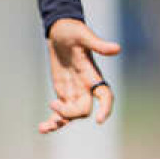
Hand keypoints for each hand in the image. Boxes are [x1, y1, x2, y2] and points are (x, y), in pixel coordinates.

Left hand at [38, 17, 120, 133]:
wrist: (61, 30)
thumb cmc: (73, 30)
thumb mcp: (84, 35)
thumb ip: (98, 44)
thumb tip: (117, 48)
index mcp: (93, 75)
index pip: (105, 95)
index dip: (105, 108)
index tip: (99, 120)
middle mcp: (86, 87)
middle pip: (84, 110)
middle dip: (70, 113)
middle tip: (53, 103)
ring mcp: (74, 91)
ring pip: (71, 115)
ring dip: (60, 123)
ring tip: (44, 127)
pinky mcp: (62, 92)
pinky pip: (60, 111)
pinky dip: (53, 121)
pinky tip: (42, 128)